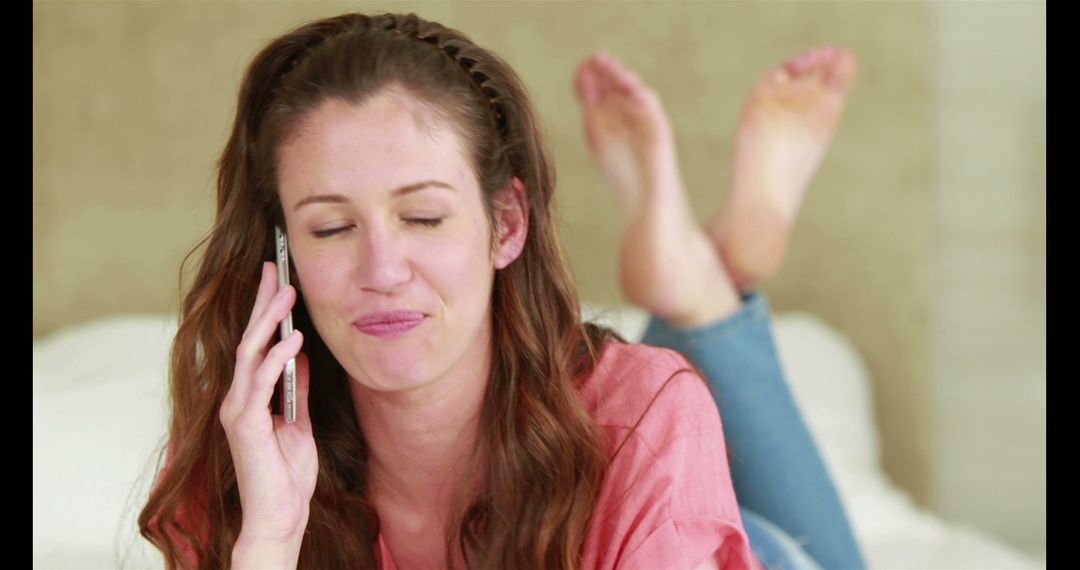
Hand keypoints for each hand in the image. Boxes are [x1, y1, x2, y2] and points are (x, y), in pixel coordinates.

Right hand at [219, 261, 316, 543]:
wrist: (281, 516)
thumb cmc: (287, 475)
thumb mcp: (299, 422)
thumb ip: (295, 389)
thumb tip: (300, 356)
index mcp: (249, 397)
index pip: (254, 345)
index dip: (264, 311)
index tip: (276, 280)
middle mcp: (237, 399)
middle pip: (247, 340)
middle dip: (261, 303)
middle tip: (274, 269)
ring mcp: (237, 411)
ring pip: (249, 354)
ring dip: (269, 321)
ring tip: (287, 293)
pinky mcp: (245, 426)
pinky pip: (260, 384)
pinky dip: (277, 359)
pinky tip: (293, 340)